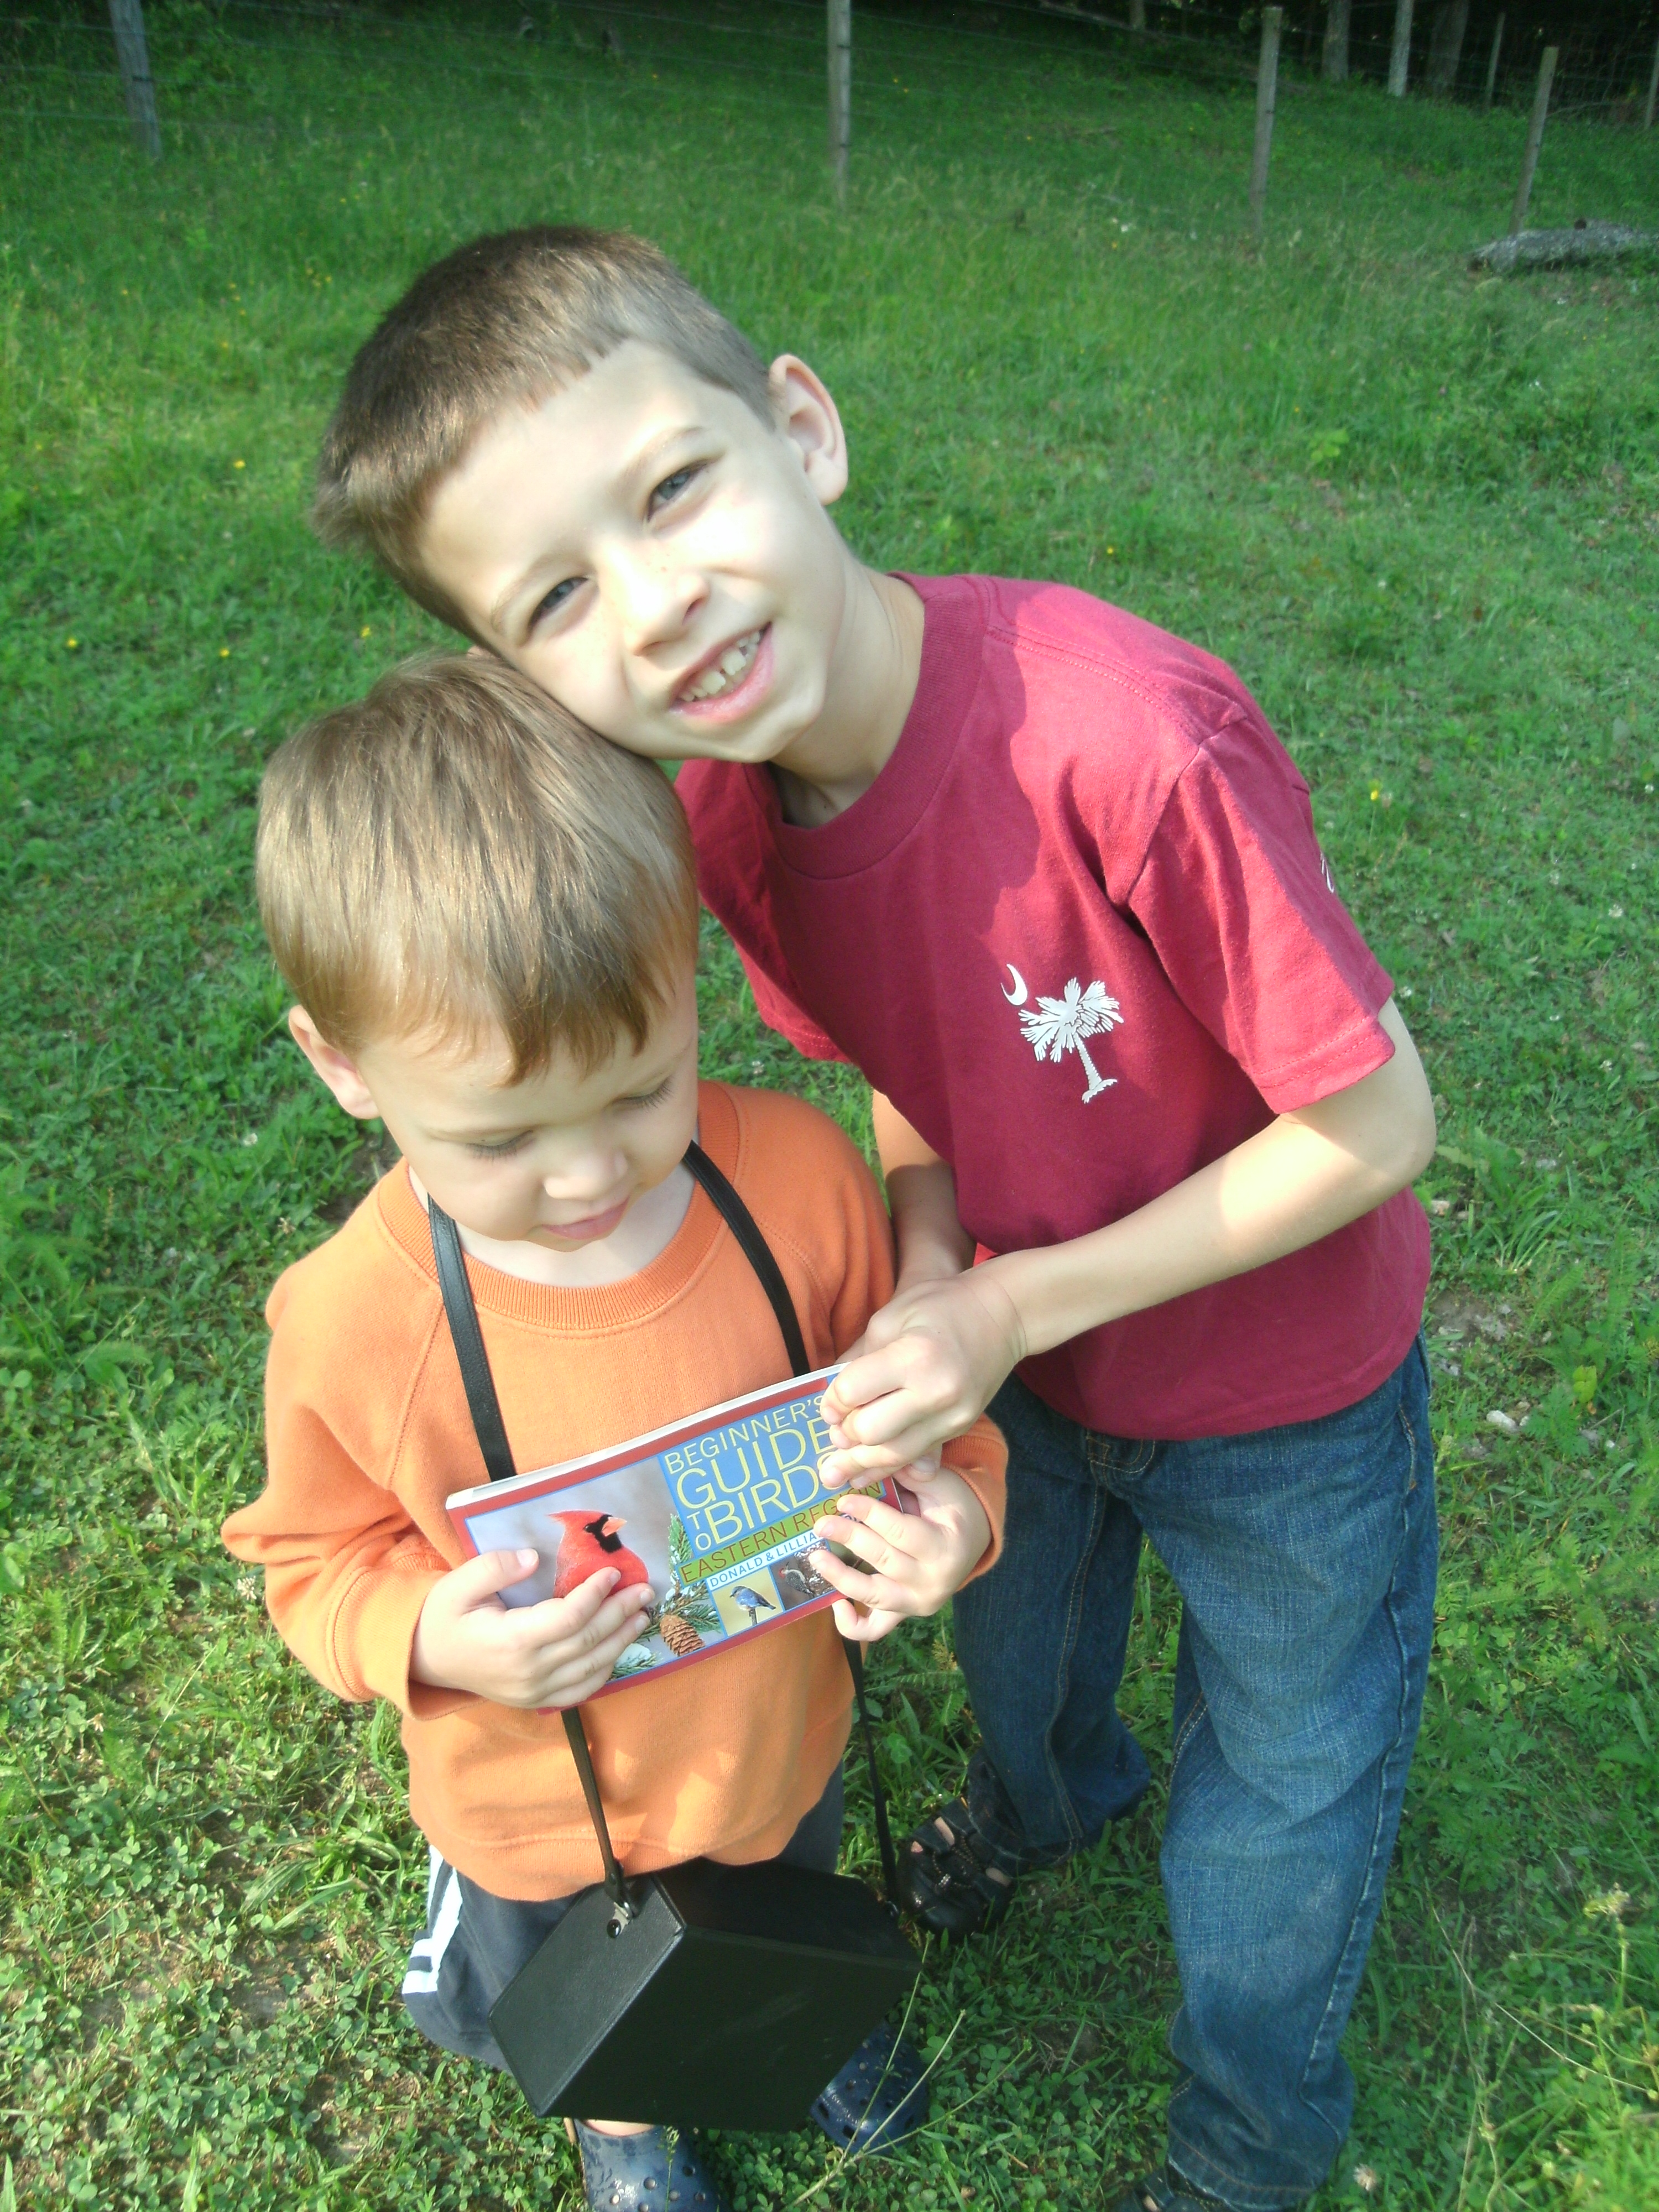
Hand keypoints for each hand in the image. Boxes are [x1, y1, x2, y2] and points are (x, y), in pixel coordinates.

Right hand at [412, 1548, 654, 1708]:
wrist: (426, 1659)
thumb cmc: (444, 1616)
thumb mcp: (459, 1583)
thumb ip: (495, 1567)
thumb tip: (533, 1558)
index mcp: (512, 1640)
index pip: (568, 1617)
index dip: (596, 1594)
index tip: (614, 1571)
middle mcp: (529, 1671)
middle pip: (587, 1641)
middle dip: (621, 1613)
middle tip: (645, 1590)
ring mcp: (534, 1691)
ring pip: (591, 1668)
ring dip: (621, 1641)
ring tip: (642, 1615)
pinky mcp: (535, 1701)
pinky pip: (580, 1691)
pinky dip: (605, 1671)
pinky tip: (618, 1649)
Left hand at [807, 1468, 991, 1643]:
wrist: (974, 1541)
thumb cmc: (954, 1508)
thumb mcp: (942, 1485)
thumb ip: (910, 1476)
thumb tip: (870, 1463)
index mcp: (944, 1548)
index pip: (900, 1532)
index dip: (869, 1514)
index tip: (842, 1500)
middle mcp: (932, 1583)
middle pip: (883, 1561)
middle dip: (849, 1539)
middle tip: (821, 1524)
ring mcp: (917, 1603)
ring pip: (874, 1596)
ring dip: (841, 1577)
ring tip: (816, 1558)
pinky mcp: (904, 1614)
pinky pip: (874, 1629)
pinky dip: (852, 1625)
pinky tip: (835, 1605)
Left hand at [819, 1267, 1024, 1486]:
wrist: (1002, 1315)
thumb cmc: (940, 1307)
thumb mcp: (890, 1318)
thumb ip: (857, 1358)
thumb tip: (829, 1399)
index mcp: (915, 1356)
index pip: (854, 1392)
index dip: (832, 1400)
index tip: (828, 1403)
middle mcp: (936, 1392)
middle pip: (870, 1432)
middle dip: (845, 1432)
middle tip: (835, 1428)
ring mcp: (953, 1415)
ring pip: (893, 1455)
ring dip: (860, 1462)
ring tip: (835, 1470)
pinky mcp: (960, 1427)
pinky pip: (916, 1456)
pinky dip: (887, 1465)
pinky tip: (864, 1472)